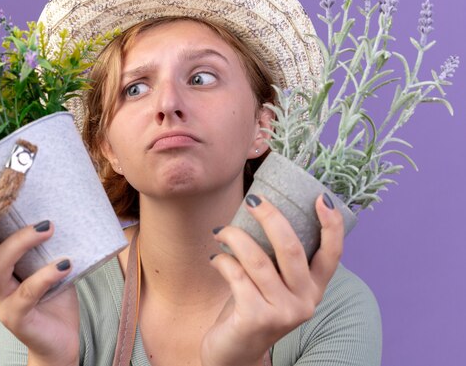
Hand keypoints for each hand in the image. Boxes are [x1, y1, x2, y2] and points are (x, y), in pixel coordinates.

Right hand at [0, 191, 79, 365]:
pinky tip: (65, 264)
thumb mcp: (46, 264)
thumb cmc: (53, 297)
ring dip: (22, 242)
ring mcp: (0, 300)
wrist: (61, 340)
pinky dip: (47, 275)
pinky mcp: (16, 317)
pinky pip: (28, 291)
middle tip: (21, 202)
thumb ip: (42, 243)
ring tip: (48, 228)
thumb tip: (53, 207)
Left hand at [201, 193, 343, 365]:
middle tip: (253, 200)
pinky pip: (236, 276)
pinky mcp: (256, 318)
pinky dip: (222, 261)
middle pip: (292, 248)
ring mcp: (282, 312)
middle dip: (271, 217)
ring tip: (221, 231)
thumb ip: (277, 259)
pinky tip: (215, 258)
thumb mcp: (273, 285)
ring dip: (235, 237)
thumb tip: (262, 208)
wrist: (233, 353)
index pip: (333, 254)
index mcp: (314, 289)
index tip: (321, 197)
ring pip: (258, 260)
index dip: (332, 225)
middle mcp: (305, 302)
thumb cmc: (251, 308)